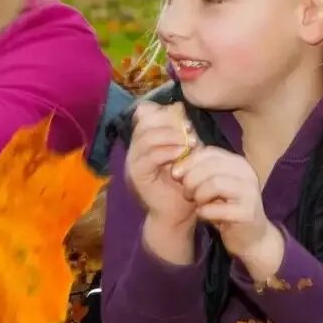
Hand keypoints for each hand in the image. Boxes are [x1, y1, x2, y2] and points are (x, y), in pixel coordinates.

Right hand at [124, 100, 198, 232]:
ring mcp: (133, 161)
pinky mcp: (136, 175)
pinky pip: (148, 156)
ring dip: (170, 136)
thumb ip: (181, 132)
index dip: (163, 111)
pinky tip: (181, 153)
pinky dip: (166, 151)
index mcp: (145, 140)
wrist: (177, 214)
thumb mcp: (185, 152)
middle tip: (189, 129)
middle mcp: (135, 148)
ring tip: (188, 142)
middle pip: (144, 120)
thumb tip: (180, 107)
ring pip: (145, 136)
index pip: (144, 113)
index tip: (184, 117)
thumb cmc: (184, 182)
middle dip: (169, 121)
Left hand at [171, 147, 277, 267]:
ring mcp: (249, 193)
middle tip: (186, 193)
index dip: (188, 161)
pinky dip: (203, 213)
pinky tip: (204, 216)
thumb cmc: (228, 209)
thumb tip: (176, 166)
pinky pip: (214, 209)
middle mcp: (247, 174)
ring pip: (214, 184)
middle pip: (210, 166)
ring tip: (197, 204)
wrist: (252, 238)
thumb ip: (201, 172)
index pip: (210, 152)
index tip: (175, 174)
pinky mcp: (246, 213)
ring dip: (198, 195)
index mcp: (239, 164)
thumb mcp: (216, 186)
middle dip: (191, 179)